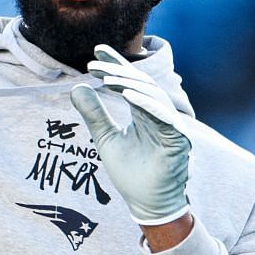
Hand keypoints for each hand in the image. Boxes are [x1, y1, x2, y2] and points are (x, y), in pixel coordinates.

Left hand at [68, 43, 191, 226]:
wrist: (147, 204)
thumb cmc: (130, 173)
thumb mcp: (105, 139)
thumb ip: (94, 114)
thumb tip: (76, 88)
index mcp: (144, 111)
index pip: (131, 81)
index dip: (116, 64)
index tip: (96, 51)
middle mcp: (159, 114)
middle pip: (141, 83)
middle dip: (118, 72)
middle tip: (94, 66)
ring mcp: (171, 125)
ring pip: (153, 95)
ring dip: (130, 85)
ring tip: (106, 79)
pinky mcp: (178, 138)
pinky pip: (164, 116)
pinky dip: (147, 104)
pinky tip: (128, 96)